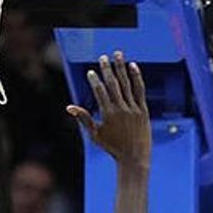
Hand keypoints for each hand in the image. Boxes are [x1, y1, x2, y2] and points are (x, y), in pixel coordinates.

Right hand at [67, 52, 151, 169]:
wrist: (134, 157)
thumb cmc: (113, 147)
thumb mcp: (95, 134)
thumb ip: (84, 119)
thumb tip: (69, 107)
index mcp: (108, 114)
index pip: (100, 92)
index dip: (95, 81)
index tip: (91, 72)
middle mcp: (121, 109)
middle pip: (113, 84)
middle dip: (107, 69)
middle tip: (103, 57)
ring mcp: (133, 109)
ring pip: (126, 84)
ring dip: (121, 68)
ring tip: (118, 54)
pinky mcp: (143, 110)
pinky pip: (140, 90)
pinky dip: (136, 77)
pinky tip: (132, 66)